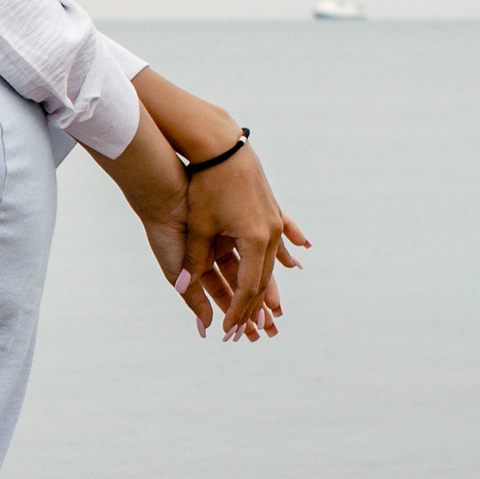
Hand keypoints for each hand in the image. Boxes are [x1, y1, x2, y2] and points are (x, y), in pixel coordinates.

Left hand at [183, 142, 309, 338]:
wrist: (222, 146)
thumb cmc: (207, 185)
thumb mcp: (199, 226)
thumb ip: (194, 260)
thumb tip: (181, 288)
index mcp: (254, 239)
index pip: (248, 286)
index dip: (239, 310)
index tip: (228, 330)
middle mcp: (269, 233)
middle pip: (262, 279)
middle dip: (253, 307)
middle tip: (244, 331)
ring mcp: (272, 221)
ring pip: (270, 263)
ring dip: (266, 287)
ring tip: (266, 311)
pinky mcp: (269, 211)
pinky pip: (278, 240)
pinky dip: (284, 253)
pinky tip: (297, 260)